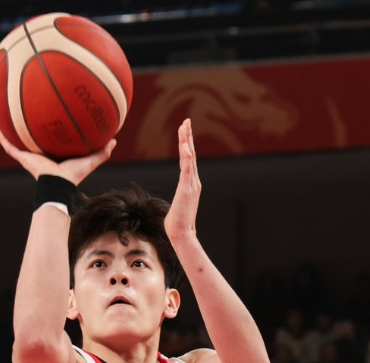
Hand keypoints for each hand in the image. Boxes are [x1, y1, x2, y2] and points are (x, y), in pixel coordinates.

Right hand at [0, 129, 115, 185]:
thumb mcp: (90, 160)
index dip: (52, 133)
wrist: (59, 184)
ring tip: (6, 119)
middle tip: (29, 115)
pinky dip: (3, 139)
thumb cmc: (74, 175)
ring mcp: (30, 157)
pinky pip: (10, 147)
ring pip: (19, 143)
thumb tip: (114, 140)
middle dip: (31, 130)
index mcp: (55, 156)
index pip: (52, 142)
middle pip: (34, 141)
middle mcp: (41, 155)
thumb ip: (102, 151)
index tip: (51, 121)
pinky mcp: (23, 158)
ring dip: (12, 133)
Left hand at [164, 119, 200, 240]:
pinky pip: (187, 170)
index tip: (185, 130)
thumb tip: (176, 198)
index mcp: (190, 183)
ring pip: (190, 158)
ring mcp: (191, 185)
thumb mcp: (177, 204)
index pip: (188, 159)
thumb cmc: (177, 222)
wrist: (182, 233)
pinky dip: (187, 157)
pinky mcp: (187, 190)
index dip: (187, 144)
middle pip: (191, 154)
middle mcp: (193, 181)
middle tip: (186, 121)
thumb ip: (179, 196)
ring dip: (187, 142)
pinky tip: (186, 147)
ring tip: (185, 127)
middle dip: (188, 137)